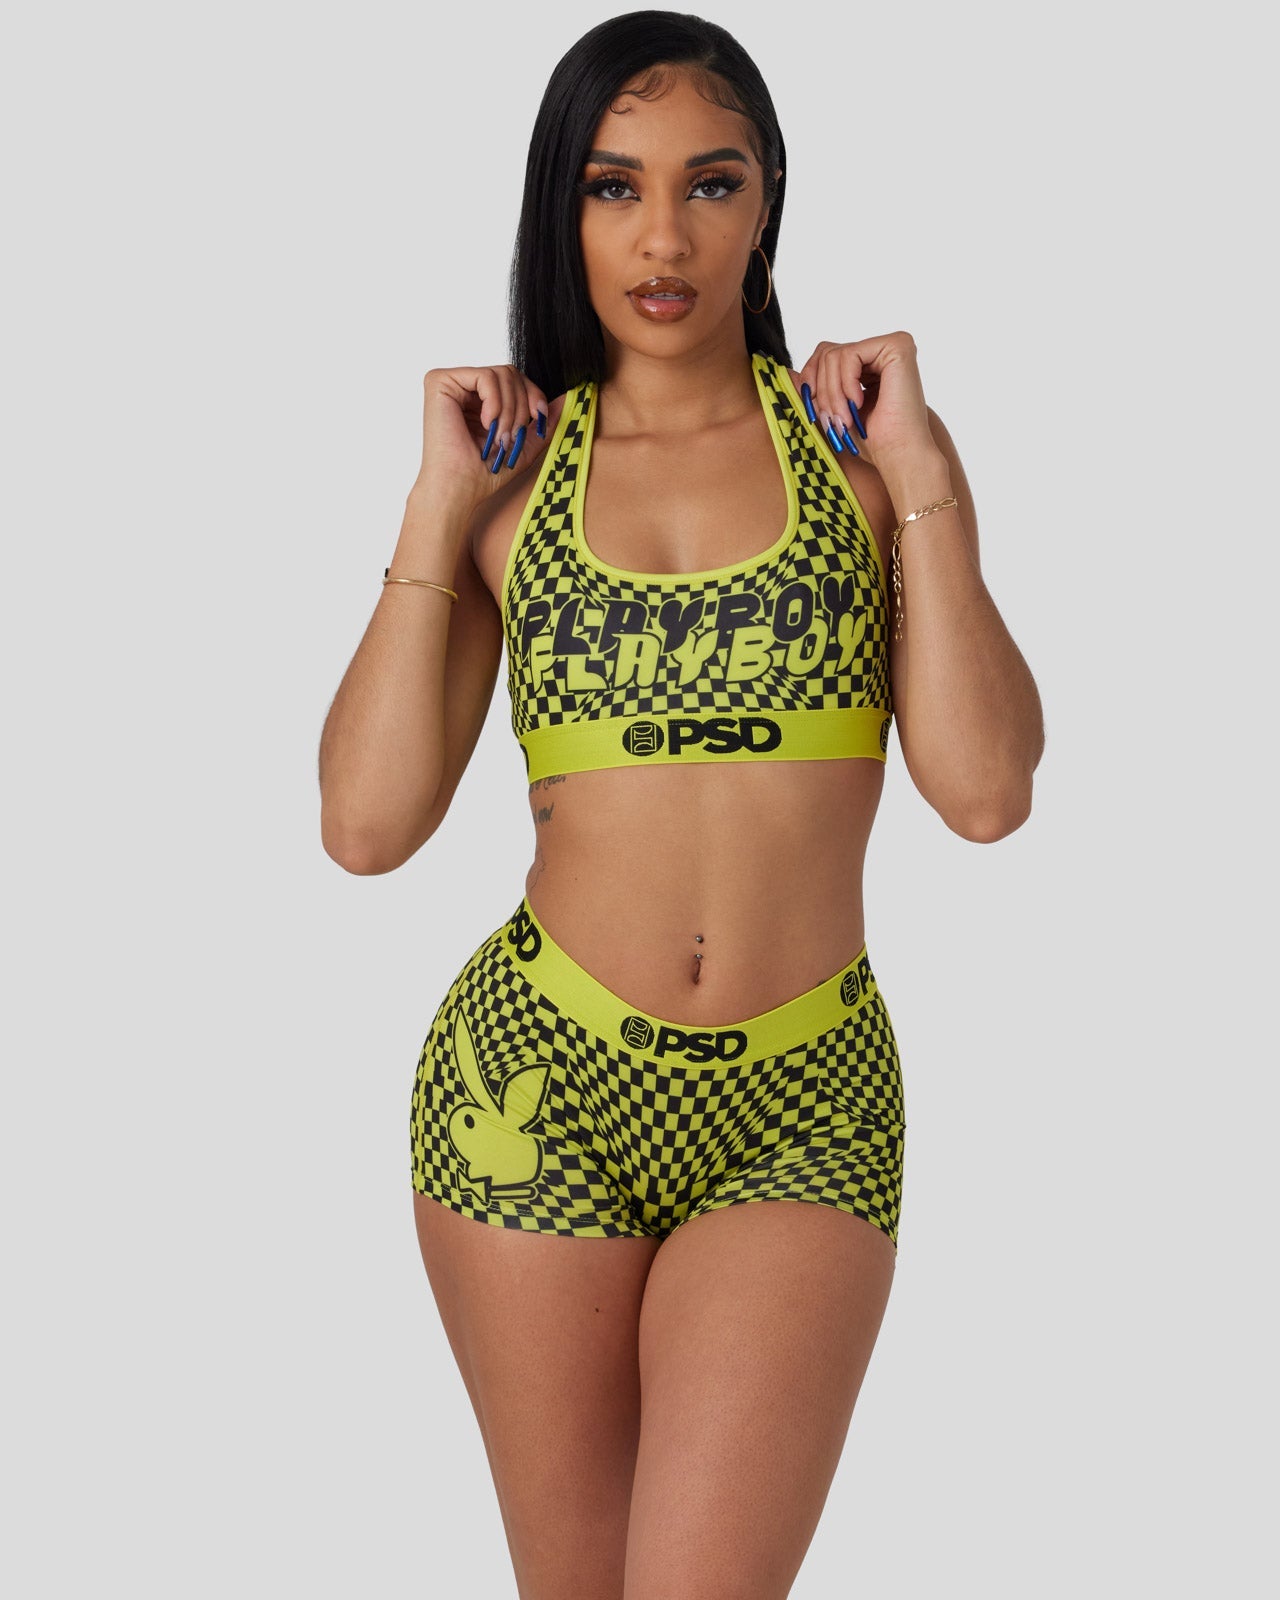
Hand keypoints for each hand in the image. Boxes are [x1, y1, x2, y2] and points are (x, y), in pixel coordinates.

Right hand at [412, 364, 549, 508]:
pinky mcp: (440, 382)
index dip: (534, 395)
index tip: (540, 417)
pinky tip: (486, 423)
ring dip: (510, 410)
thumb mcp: (524, 445)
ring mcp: (451, 383)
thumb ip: (543, 421)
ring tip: (499, 436)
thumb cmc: (483, 473)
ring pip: (502, 374)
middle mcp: (463, 387)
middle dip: (522, 408)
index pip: (515, 379)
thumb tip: (567, 398)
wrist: (459, 489)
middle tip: (511, 437)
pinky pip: (486, 376)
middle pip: (511, 373)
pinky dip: (496, 403)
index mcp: (479, 399)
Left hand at [795, 333, 935, 470]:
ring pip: (835, 354)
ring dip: (832, 393)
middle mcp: (882, 350)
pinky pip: (849, 355)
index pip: (826, 355)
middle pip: (828, 352)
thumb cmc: (871, 439)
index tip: (815, 410)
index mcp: (870, 363)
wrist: (898, 454)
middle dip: (822, 390)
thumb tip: (787, 373)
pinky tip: (858, 404)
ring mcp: (892, 345)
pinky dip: (845, 384)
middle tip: (833, 420)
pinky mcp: (897, 346)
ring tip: (845, 418)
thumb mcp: (833, 409)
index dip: (812, 380)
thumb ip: (815, 388)